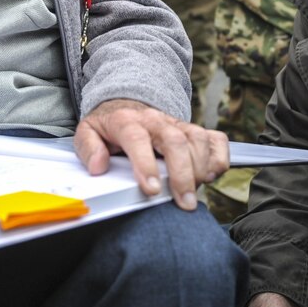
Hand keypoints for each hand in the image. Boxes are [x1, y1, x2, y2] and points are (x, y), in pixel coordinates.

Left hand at [74, 99, 228, 210]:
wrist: (126, 105)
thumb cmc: (110, 126)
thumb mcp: (88, 132)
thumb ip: (89, 148)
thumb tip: (99, 166)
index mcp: (127, 121)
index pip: (138, 139)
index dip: (145, 164)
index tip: (151, 189)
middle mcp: (155, 121)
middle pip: (175, 140)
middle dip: (182, 173)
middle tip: (184, 201)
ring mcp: (177, 124)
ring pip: (197, 139)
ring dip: (200, 168)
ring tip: (193, 192)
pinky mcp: (193, 130)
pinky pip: (215, 139)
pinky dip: (219, 158)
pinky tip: (211, 175)